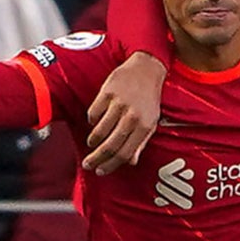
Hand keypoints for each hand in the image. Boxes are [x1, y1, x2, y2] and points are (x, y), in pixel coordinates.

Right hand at [84, 51, 165, 173]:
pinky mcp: (108, 92)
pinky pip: (94, 113)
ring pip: (100, 131)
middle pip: (110, 145)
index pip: (125, 153)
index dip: (111, 165)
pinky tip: (94, 122)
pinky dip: (92, 120)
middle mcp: (133, 116)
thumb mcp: (152, 121)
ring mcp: (119, 104)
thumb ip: (141, 142)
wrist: (147, 69)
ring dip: (93, 140)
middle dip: (96, 159)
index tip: (100, 171)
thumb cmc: (149, 98)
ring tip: (92, 143)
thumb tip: (130, 162)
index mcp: (145, 126)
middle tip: (88, 164)